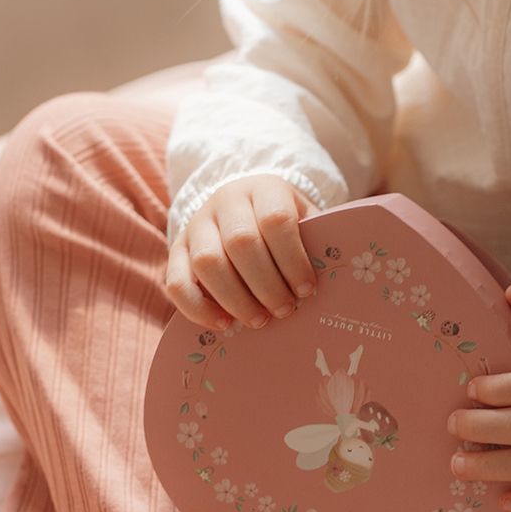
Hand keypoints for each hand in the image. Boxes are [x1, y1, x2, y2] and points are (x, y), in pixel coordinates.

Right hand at [166, 175, 318, 330]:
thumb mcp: (303, 219)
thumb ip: (315, 241)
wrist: (243, 208)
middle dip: (266, 284)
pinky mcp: (176, 248)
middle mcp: (226, 200)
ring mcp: (197, 223)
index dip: (292, 258)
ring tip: (259, 320)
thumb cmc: (281, 223)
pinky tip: (224, 323)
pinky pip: (176, 282)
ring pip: (208, 263)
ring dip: (236, 299)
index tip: (307, 289)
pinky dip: (198, 308)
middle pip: (241, 242)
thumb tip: (334, 277)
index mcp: (264, 188)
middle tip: (284, 310)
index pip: (276, 219)